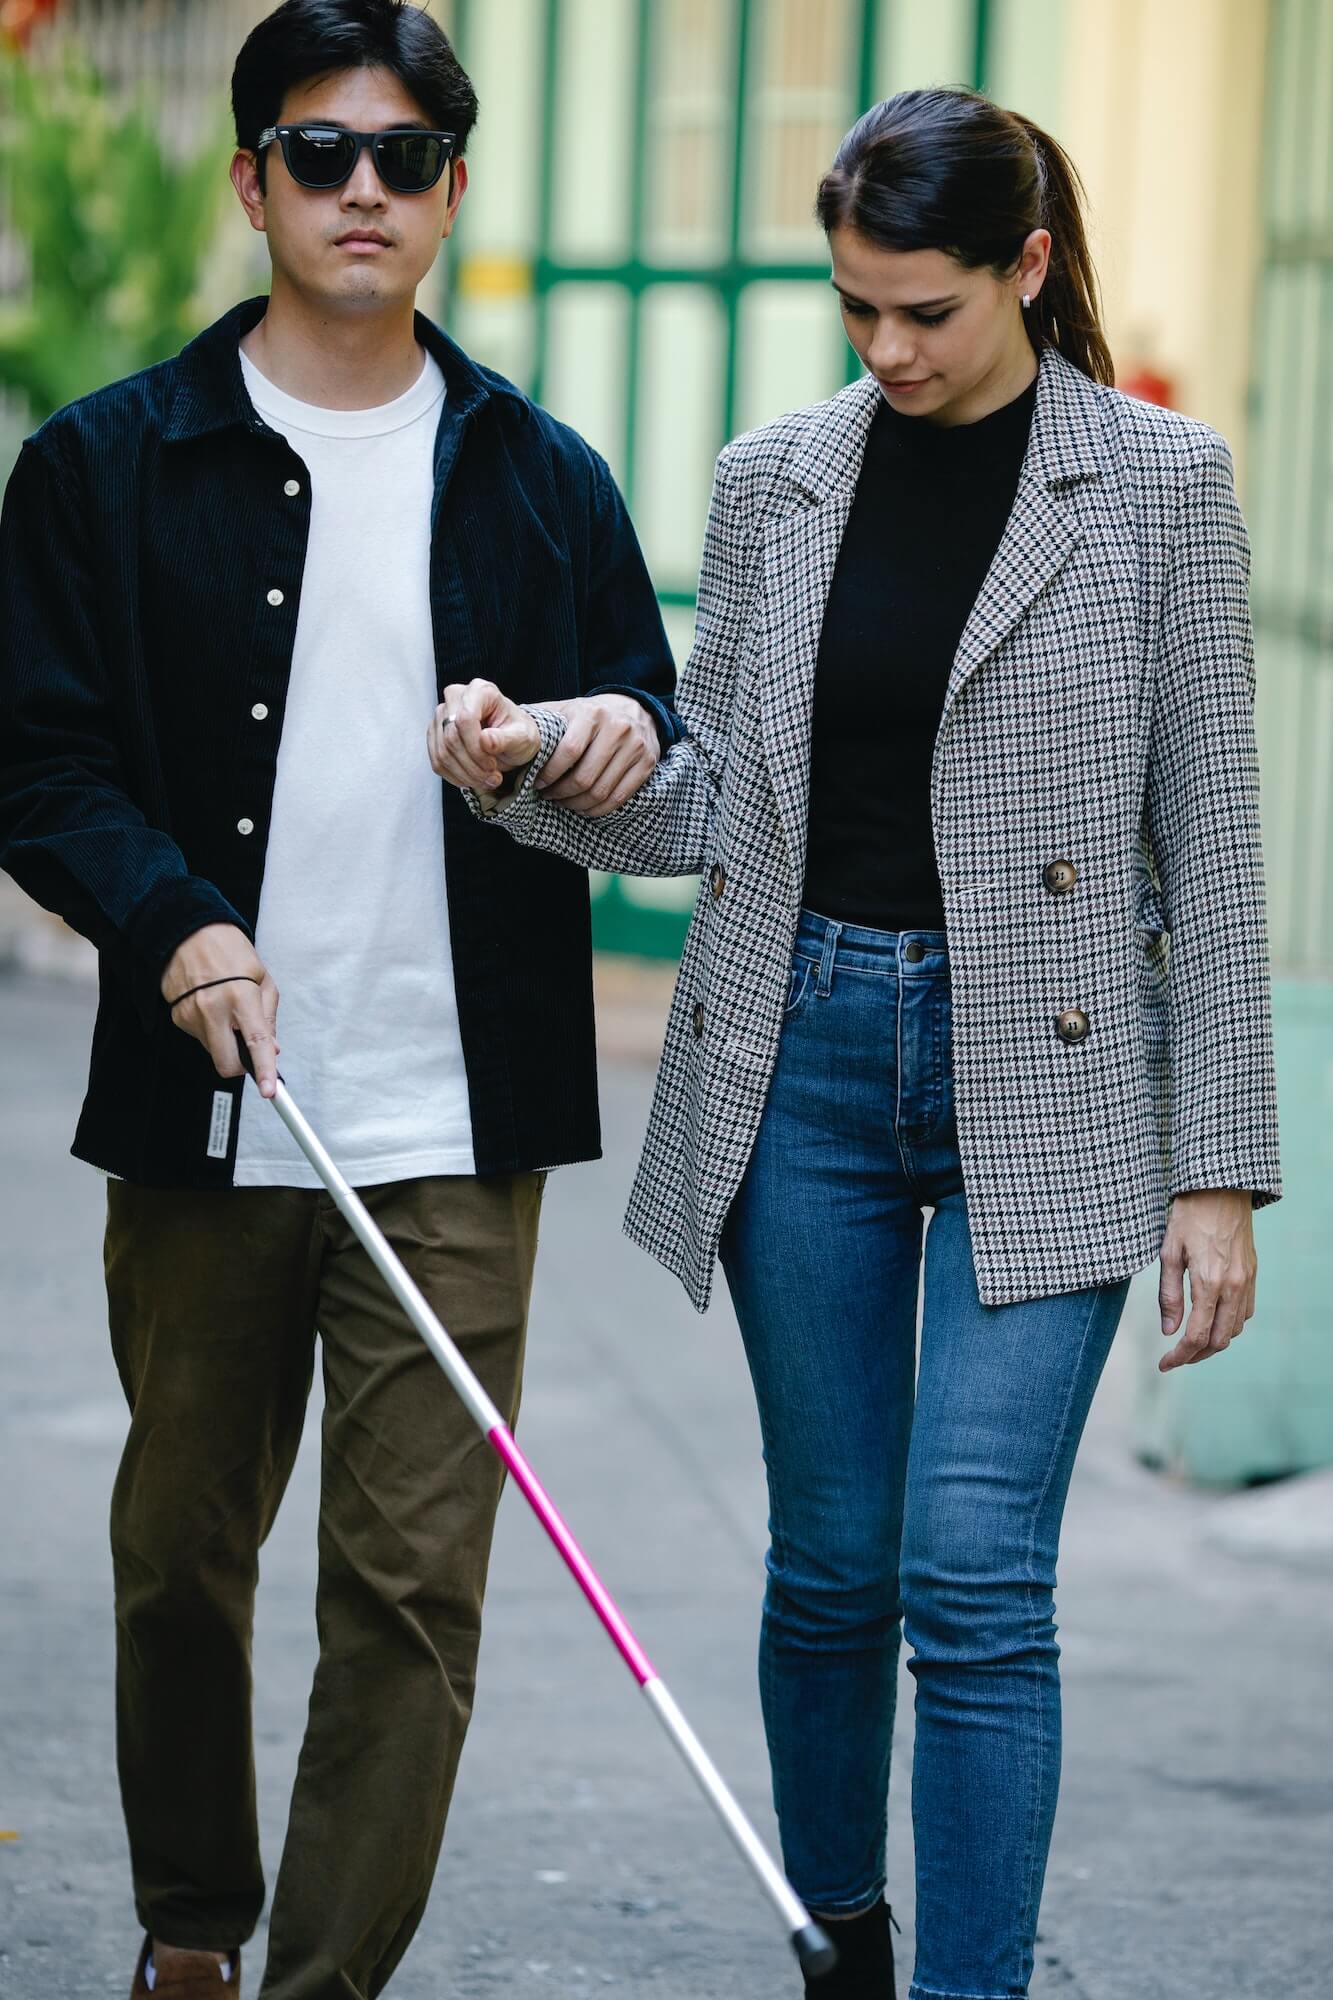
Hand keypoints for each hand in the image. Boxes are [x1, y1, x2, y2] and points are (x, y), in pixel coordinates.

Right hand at [161, 923, 279, 1098]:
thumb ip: (268, 1016)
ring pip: (214, 1051)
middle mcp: (213, 1009)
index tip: (269, 1091)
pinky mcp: (177, 1018)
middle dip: (240, 1066)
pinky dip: (210, 1029)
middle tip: (247, 1050)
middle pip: (226, 1064)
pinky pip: (200, 1037)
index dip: (264, 1070)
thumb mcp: (261, 977)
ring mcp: (191, 1016)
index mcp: (241, 997)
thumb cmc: (228, 950)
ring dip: (225, 1040)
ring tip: (226, 1008)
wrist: (186, 931)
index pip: (256, 1042)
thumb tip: (272, 1049)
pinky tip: (210, 1005)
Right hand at [428, 679, 540, 792]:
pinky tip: (473, 779)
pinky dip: (455, 777)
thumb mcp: (523, 737)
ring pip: (442, 753)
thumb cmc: (518, 732)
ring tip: (486, 780)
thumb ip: (507, 738)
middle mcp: (456, 697)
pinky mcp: (435, 735)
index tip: (492, 766)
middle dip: (472, 765)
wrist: (512, 739)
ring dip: (465, 774)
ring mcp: (441, 716)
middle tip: (493, 778)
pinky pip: (437, 762)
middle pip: (451, 738)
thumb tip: (486, 740)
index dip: (476, 748)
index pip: (465, 718)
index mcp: (480, 690)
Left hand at [534, 693, 659, 816]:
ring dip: (577, 805)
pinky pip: (620, 797)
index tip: (536, 784)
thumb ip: (542, 721)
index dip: (550, 774)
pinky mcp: (647, 764)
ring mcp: (635, 747)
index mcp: (592, 714)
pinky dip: (598, 810)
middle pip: (585, 777)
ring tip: (563, 803)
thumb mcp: (566, 709)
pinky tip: (583, 808)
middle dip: (561, 793)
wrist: (633, 710)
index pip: (569, 752)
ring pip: (601, 791)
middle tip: (548, 797)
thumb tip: (508, 736)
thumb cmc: (590, 715)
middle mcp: (617, 728)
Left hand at [1157, 1189, 1257, 1371]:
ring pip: (1234, 1330)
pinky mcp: (1252, 1274)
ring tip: (1191, 1343)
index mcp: (1209, 1282)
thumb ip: (1169, 1295)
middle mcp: (1233, 1286)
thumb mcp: (1169, 1253)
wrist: (1219, 1188)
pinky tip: (1211, 1321)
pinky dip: (1229, 1325)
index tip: (1164, 1364)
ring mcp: (1246, 1281)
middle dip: (1196, 1356)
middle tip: (1175, 1357)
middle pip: (1219, 1341)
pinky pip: (1245, 1312)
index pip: (1196, 1336)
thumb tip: (1169, 1331)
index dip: (1179, 1356)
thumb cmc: (1188, 1216)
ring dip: (1213, 1342)